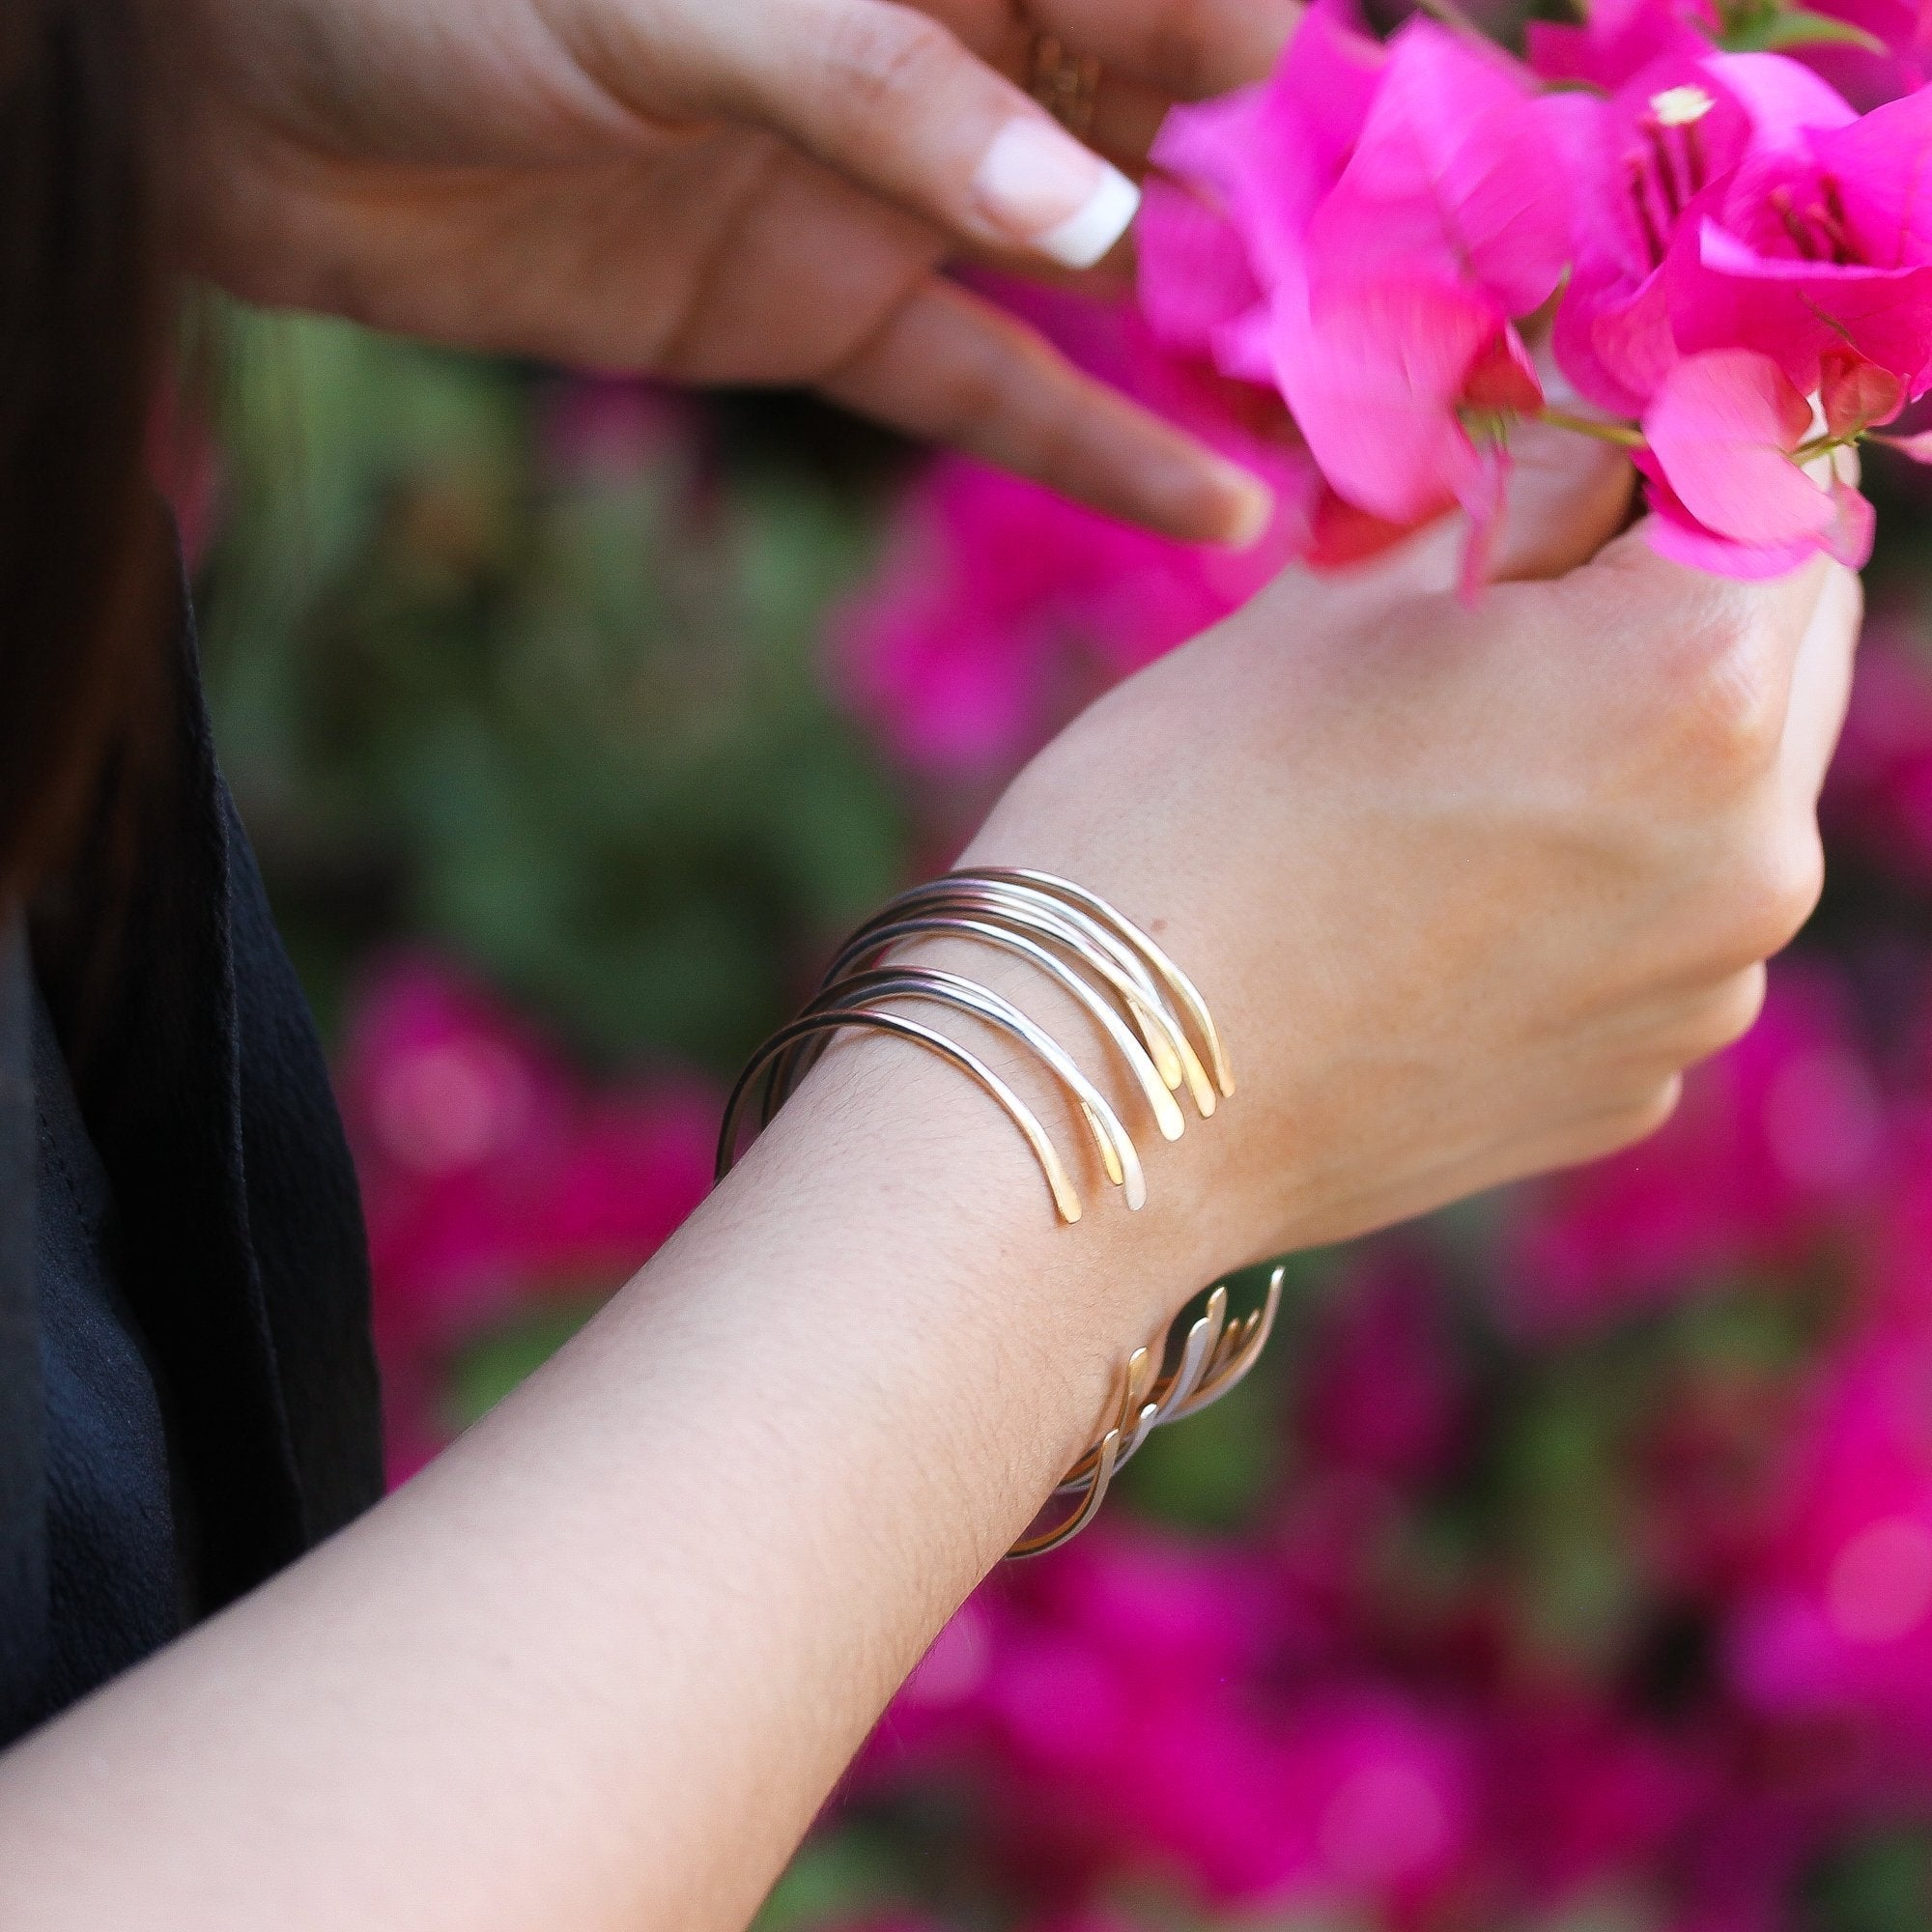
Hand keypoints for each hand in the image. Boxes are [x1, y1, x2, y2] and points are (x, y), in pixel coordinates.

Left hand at [172, 0, 1288, 542]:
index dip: (1263, 36)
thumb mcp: (686, 2)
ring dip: (1212, 339)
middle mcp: (941, 47)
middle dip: (1281, 199)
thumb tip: (1103, 213)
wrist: (266, 109)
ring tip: (1357, 430)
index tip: (1396, 134)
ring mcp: (889, 189)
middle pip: (1159, 112)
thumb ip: (895, 91)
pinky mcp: (823, 313)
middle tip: (1424, 320)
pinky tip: (1217, 512)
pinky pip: (984, 386)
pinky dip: (1091, 450)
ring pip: (1092, 261)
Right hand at [961, 431, 1860, 1280]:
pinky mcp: (1637, 1086)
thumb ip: (1516, 485)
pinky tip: (1435, 907)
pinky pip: (1660, 933)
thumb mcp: (1339, 588)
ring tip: (1442, 785)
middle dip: (1672, 599)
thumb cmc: (1181, 812)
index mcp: (1693, 680)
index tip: (1567, 468)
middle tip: (1496, 619)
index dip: (1665, 453)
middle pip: (1780, 648)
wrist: (1092, 1090)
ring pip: (1726, 800)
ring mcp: (1705, 992)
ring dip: (1634, 752)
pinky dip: (1589, 890)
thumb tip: (1600, 438)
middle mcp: (1756, 850)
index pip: (1771, 484)